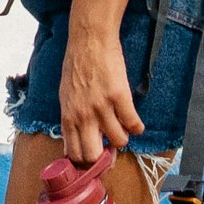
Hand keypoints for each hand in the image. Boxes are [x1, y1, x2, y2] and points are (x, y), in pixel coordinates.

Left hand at [59, 22, 144, 166]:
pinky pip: (133, 124)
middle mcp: (83, 116)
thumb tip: (74, 144)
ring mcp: (101, 107)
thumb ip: (71, 120)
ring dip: (123, 138)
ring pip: (119, 141)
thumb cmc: (76, 67)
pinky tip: (136, 123)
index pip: (74, 154)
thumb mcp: (66, 97)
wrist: (89, 41)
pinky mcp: (119, 96)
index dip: (87, 162)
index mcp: (68, 117)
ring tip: (123, 129)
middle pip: (94, 155)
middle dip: (105, 158)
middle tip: (112, 151)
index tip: (96, 160)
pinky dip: (137, 127)